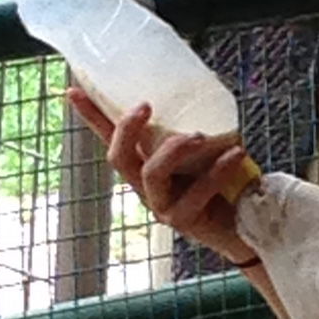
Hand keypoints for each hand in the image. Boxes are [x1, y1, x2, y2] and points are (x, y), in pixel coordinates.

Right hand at [68, 88, 256, 262]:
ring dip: (174, 150)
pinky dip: (218, 170)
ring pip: (152, 174)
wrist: (245, 229)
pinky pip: (196, 193)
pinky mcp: (185, 221)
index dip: (91, 117)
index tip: (73, 89)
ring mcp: (163, 207)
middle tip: (146, 105)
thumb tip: (203, 91)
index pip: (110, 139)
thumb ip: (195, 131)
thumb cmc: (223, 188)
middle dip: (127, 129)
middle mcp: (147, 188)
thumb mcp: (205, 153)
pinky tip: (236, 152)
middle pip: (119, 157)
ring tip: (200, 135)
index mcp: (144, 167)